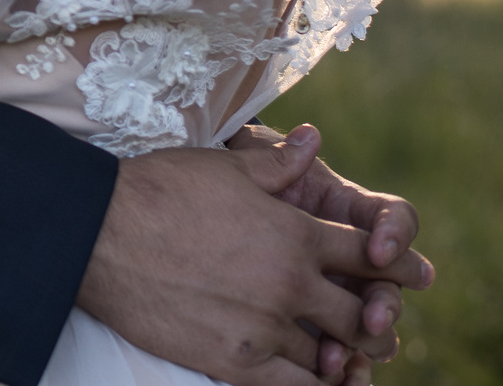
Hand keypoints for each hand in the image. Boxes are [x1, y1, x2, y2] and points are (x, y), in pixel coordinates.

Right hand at [77, 139, 431, 385]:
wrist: (100, 232)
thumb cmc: (159, 190)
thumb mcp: (223, 167)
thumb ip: (277, 164)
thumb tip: (313, 140)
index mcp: (295, 234)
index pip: (367, 256)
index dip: (390, 266)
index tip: (401, 274)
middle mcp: (289, 284)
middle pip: (360, 316)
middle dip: (374, 322)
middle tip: (376, 327)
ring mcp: (263, 327)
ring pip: (328, 357)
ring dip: (337, 356)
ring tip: (336, 354)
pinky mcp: (235, 362)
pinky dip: (311, 384)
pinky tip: (311, 377)